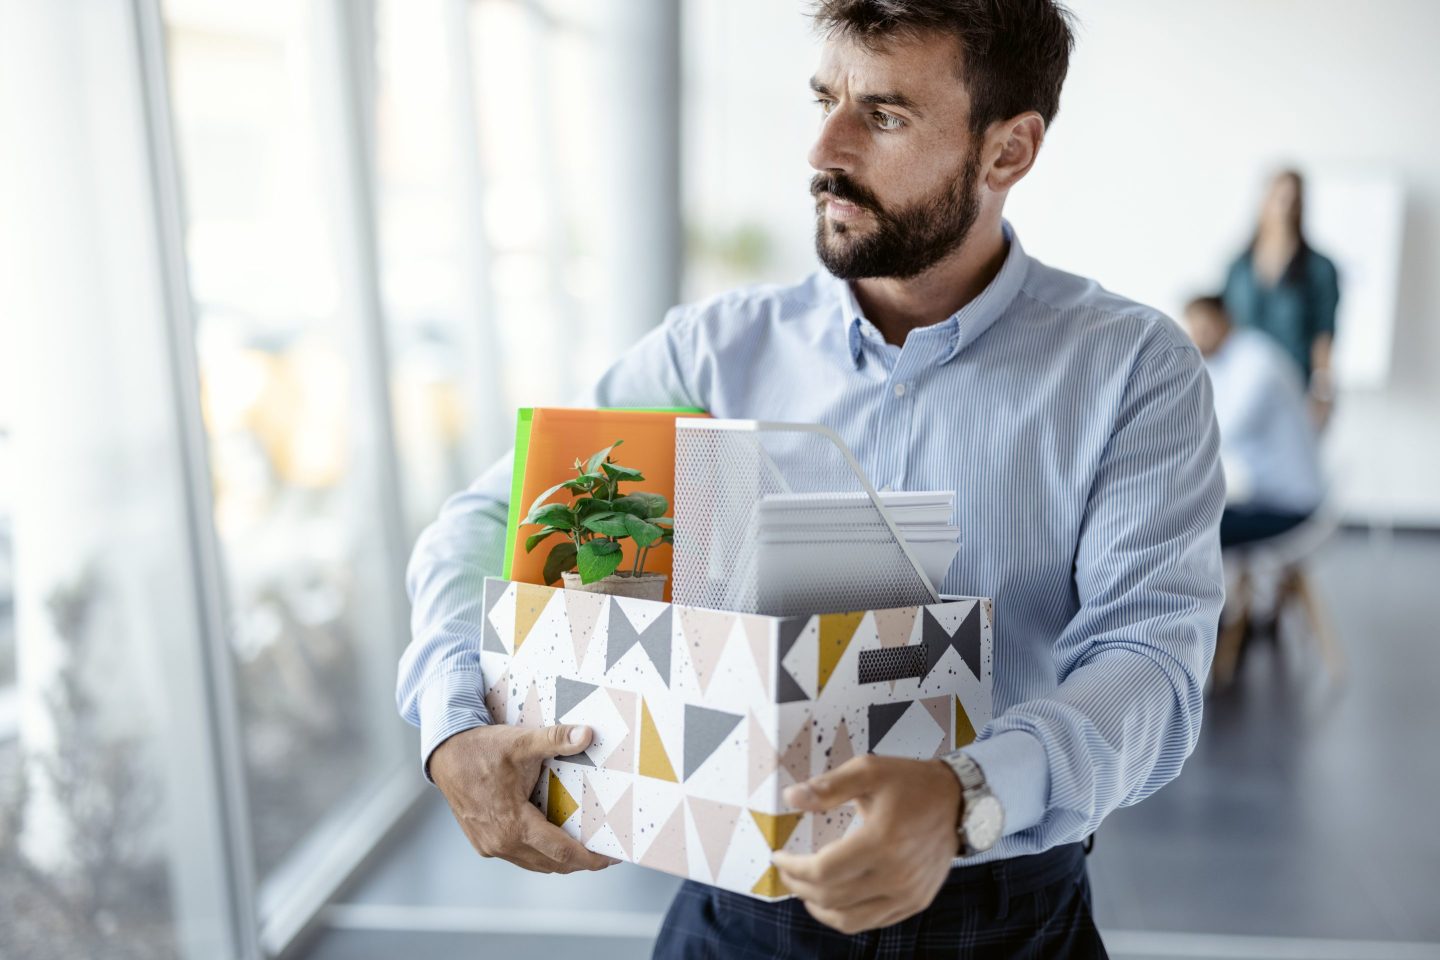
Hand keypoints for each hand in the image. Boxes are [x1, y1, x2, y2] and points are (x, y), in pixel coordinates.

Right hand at [430, 723, 617, 873]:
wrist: (445, 753)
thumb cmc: (482, 748)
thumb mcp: (522, 741)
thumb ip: (556, 739)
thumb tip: (587, 735)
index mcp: (514, 824)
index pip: (561, 852)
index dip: (589, 858)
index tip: (609, 859)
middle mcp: (501, 842)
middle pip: (551, 863)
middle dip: (580, 861)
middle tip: (603, 854)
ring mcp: (490, 846)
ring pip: (534, 863)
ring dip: (558, 859)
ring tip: (582, 848)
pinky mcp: (483, 842)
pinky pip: (518, 856)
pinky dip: (538, 853)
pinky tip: (550, 839)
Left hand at [771, 754, 960, 933]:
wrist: (958, 801)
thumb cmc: (911, 783)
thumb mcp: (869, 770)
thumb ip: (828, 786)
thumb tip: (791, 797)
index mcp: (881, 841)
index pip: (822, 871)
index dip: (793, 868)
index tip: (778, 856)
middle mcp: (895, 875)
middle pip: (830, 897)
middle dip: (799, 886)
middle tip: (786, 871)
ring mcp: (908, 893)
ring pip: (849, 920)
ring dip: (818, 908)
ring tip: (804, 889)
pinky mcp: (916, 902)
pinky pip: (871, 921)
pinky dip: (845, 916)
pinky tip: (834, 898)